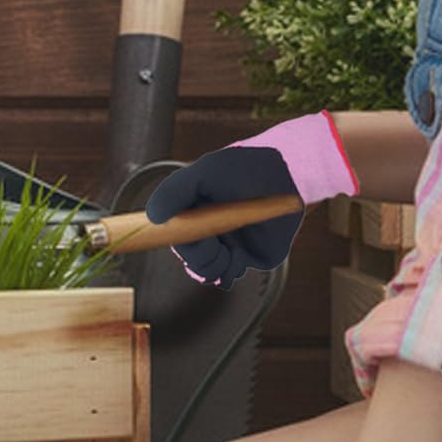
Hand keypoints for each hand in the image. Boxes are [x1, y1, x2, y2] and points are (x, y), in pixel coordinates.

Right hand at [144, 111, 357, 287]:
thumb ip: (175, 190)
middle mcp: (205, 224)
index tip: (173, 236)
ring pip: (202, 268)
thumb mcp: (204, 171)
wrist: (288, 178)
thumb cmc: (247, 168)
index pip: (168, 227)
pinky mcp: (245, 256)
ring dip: (210, 263)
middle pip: (185, 251)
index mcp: (191, 204)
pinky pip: (227, 274)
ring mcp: (224, 241)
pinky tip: (236, 256)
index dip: (166, 235)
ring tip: (227, 248)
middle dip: (194, 251)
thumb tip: (153, 216)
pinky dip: (227, 271)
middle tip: (210, 238)